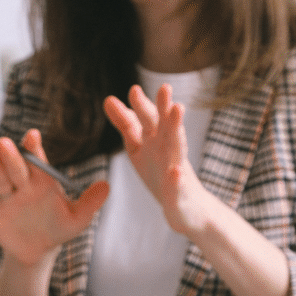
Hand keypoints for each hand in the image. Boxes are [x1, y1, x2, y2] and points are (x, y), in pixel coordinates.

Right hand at [0, 129, 108, 266]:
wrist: (39, 252)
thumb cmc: (59, 229)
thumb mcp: (78, 218)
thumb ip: (90, 202)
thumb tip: (107, 186)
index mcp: (42, 182)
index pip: (37, 161)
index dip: (34, 149)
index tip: (32, 136)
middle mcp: (22, 185)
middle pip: (16, 168)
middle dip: (12, 157)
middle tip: (6, 144)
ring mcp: (6, 199)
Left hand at [103, 84, 210, 235]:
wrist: (187, 207)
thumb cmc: (161, 173)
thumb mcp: (139, 147)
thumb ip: (126, 124)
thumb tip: (108, 99)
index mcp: (155, 140)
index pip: (146, 120)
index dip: (140, 107)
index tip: (133, 90)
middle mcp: (168, 149)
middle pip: (165, 126)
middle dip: (164, 108)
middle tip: (164, 88)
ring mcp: (176, 169)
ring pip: (177, 147)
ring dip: (177, 130)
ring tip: (178, 111)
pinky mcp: (179, 192)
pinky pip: (177, 186)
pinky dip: (176, 179)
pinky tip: (175, 173)